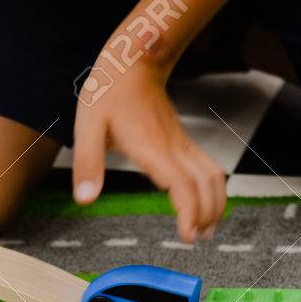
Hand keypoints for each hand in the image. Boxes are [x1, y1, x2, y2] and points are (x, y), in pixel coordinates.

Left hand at [72, 54, 226, 242]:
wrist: (132, 62)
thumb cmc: (109, 92)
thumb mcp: (87, 126)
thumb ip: (87, 163)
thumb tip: (85, 198)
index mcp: (152, 147)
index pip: (182, 184)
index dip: (190, 211)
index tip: (188, 235)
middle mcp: (173, 147)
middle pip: (205, 185)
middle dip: (207, 214)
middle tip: (197, 239)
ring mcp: (181, 143)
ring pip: (213, 175)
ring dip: (215, 202)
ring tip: (206, 228)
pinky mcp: (182, 141)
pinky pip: (207, 167)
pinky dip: (211, 189)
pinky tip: (202, 202)